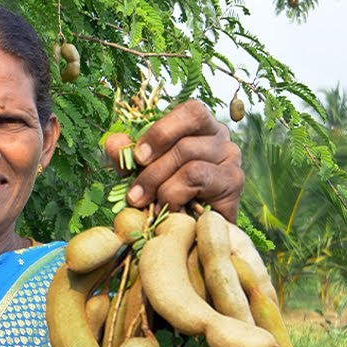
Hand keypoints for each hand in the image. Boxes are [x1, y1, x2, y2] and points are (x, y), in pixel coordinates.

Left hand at [102, 100, 243, 220]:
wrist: (195, 235)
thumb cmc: (170, 199)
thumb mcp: (142, 174)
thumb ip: (127, 157)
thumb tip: (113, 142)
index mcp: (201, 129)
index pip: (190, 111)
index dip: (161, 131)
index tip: (137, 157)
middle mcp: (221, 139)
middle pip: (184, 141)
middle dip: (152, 170)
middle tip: (135, 195)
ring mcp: (231, 160)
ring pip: (189, 159)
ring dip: (161, 185)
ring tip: (151, 206)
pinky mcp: (234, 182)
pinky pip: (197, 177)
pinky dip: (176, 196)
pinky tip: (172, 212)